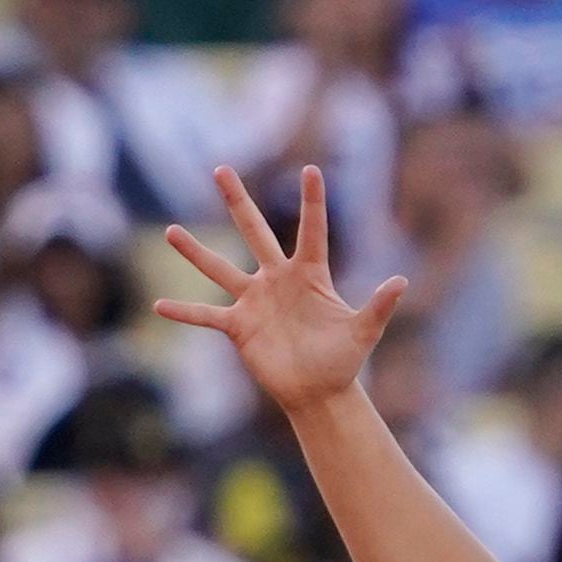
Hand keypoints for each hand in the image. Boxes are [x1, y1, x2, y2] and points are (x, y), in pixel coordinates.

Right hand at [153, 166, 406, 415]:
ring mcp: (255, 301)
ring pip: (220, 269)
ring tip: (170, 231)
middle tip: (221, 169)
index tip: (311, 169)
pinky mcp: (239, 327)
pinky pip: (207, 315)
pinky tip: (159, 305)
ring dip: (195, 252)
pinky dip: (185, 312)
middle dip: (238, 202)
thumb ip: (379, 306)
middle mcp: (277, 280)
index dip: (312, 202)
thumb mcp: (363, 332)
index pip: (312, 231)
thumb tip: (402, 281)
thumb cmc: (343, 360)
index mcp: (309, 275)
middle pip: (255, 232)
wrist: (319, 392)